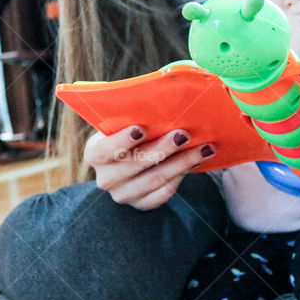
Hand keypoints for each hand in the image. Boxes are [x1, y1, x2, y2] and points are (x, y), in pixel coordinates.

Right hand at [83, 125, 215, 209]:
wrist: (134, 156)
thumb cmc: (131, 131)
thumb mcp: (124, 122)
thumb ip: (133, 113)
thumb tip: (161, 95)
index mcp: (95, 154)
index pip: (104, 150)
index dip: (122, 141)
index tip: (141, 128)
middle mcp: (106, 179)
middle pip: (134, 165)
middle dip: (162, 149)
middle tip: (184, 134)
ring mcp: (124, 194)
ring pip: (155, 179)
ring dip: (182, 162)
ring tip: (204, 148)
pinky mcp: (142, 204)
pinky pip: (163, 193)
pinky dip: (182, 177)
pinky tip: (197, 162)